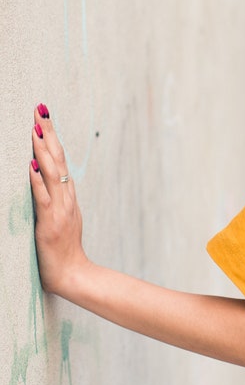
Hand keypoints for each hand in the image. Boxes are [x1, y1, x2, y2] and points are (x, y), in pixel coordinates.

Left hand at [29, 104, 88, 297]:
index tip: (44, 116)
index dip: (52, 137)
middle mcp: (66, 198)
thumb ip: (56, 199)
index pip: (59, 160)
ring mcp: (59, 210)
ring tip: (35, 128)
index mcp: (68, 197)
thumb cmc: (63, 251)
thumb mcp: (63, 219)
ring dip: (42, 150)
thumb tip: (43, 178)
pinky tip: (30, 166)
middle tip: (40, 109)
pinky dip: (36, 181)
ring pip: (52, 173)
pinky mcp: (49, 223)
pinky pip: (42, 198)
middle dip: (48, 133)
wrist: (73, 275)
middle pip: (57, 159)